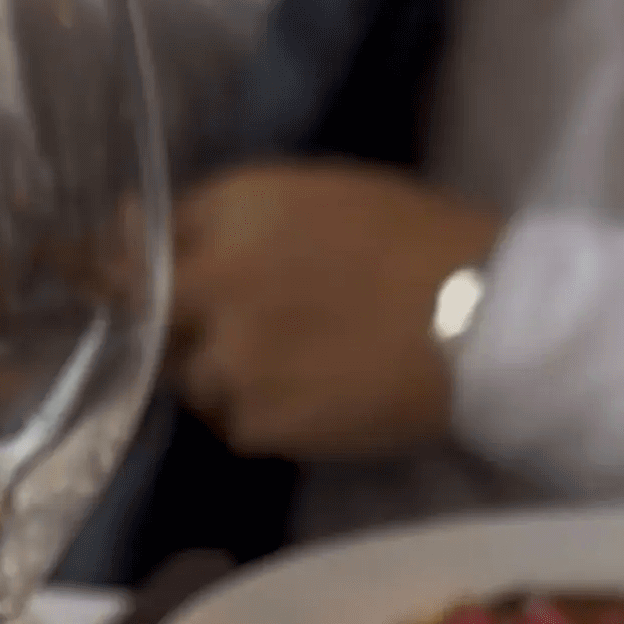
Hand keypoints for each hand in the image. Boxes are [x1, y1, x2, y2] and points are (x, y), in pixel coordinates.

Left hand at [171, 162, 500, 461]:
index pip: (143, 243)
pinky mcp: (257, 421)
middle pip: (152, 319)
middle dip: (179, 330)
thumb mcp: (321, 196)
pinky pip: (233, 427)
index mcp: (235, 208)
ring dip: (224, 380)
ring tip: (293, 373)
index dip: (144, 269)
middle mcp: (214, 279)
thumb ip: (238, 218)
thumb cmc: (420, 244)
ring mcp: (230, 357)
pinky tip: (313, 403)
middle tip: (235, 338)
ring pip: (190, 381)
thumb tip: (160, 237)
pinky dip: (262, 421)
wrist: (480, 320)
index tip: (148, 286)